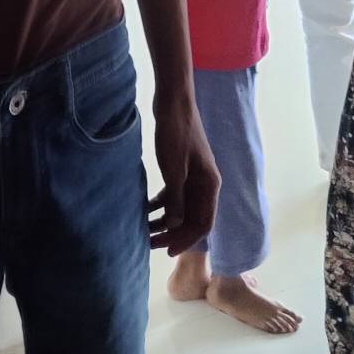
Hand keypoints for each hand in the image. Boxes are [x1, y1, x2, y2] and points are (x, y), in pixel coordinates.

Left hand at [149, 94, 220, 255]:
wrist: (173, 102)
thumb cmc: (176, 133)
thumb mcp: (174, 169)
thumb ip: (176, 199)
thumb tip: (173, 227)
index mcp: (209, 186)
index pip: (202, 224)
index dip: (185, 240)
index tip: (165, 251)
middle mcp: (205, 184)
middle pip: (191, 219)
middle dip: (172, 234)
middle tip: (149, 244)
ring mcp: (193, 177)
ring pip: (180, 208)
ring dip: (164, 221)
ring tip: (144, 231)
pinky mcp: (181, 169)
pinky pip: (173, 195)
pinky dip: (160, 205)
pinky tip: (145, 211)